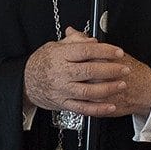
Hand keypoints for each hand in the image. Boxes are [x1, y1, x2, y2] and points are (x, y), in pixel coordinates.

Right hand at [23, 27, 150, 117]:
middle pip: (89, 71)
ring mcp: (62, 90)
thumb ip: (75, 42)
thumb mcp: (55, 46)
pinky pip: (83, 108)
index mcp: (60, 56)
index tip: (118, 52)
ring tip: (121, 84)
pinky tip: (110, 106)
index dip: (104, 51)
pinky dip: (98, 109)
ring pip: (88, 91)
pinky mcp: (63, 103)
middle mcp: (61, 73)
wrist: (25, 82)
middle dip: (110, 70)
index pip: (85, 51)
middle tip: (124, 69)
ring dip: (108, 89)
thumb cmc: (42, 62)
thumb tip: (93, 40)